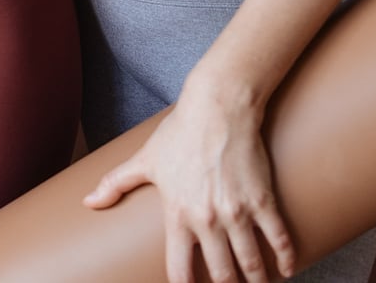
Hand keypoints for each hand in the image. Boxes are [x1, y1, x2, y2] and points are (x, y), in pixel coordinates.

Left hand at [84, 83, 297, 282]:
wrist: (217, 109)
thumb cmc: (179, 133)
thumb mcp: (144, 160)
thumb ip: (115, 184)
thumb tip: (88, 202)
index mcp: (178, 215)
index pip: (180, 268)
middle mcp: (208, 219)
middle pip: (221, 272)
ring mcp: (237, 212)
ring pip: (251, 262)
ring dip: (257, 280)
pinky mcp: (262, 200)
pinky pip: (279, 238)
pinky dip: (286, 258)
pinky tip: (287, 270)